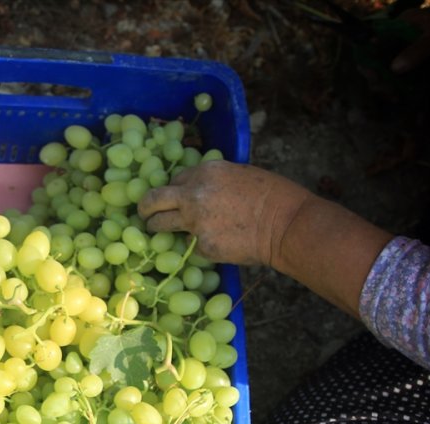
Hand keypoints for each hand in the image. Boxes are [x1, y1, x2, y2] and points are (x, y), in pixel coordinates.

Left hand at [137, 160, 313, 266]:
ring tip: (159, 234)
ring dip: (158, 229)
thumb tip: (197, 193)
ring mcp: (194, 221)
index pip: (175, 180)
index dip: (174, 191)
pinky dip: (196, 246)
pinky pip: (188, 245)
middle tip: (144, 215)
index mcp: (204, 171)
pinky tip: (214, 244)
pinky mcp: (201, 245)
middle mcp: (193, 194)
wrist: (285, 223)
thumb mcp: (238, 174)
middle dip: (145, 208)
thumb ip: (212, 182)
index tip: (172, 200)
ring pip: (161, 225)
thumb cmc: (272, 196)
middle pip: (153, 200)